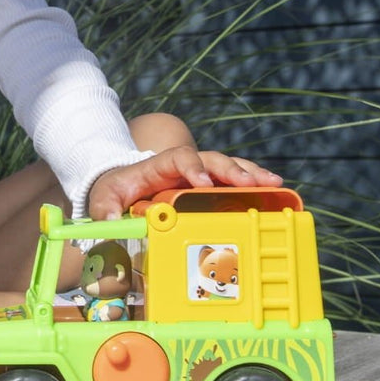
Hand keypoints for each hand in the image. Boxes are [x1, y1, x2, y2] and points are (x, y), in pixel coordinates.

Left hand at [88, 146, 281, 220]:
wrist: (120, 187)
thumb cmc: (114, 192)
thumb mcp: (104, 199)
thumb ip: (105, 209)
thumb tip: (110, 222)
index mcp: (160, 166)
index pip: (179, 158)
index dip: (193, 166)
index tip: (203, 182)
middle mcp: (183, 167)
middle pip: (211, 159)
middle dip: (232, 169)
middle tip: (251, 183)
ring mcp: (198, 175)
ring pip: (229, 167)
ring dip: (252, 174)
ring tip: (275, 184)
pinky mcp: (209, 187)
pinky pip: (234, 182)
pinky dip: (254, 184)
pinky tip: (275, 192)